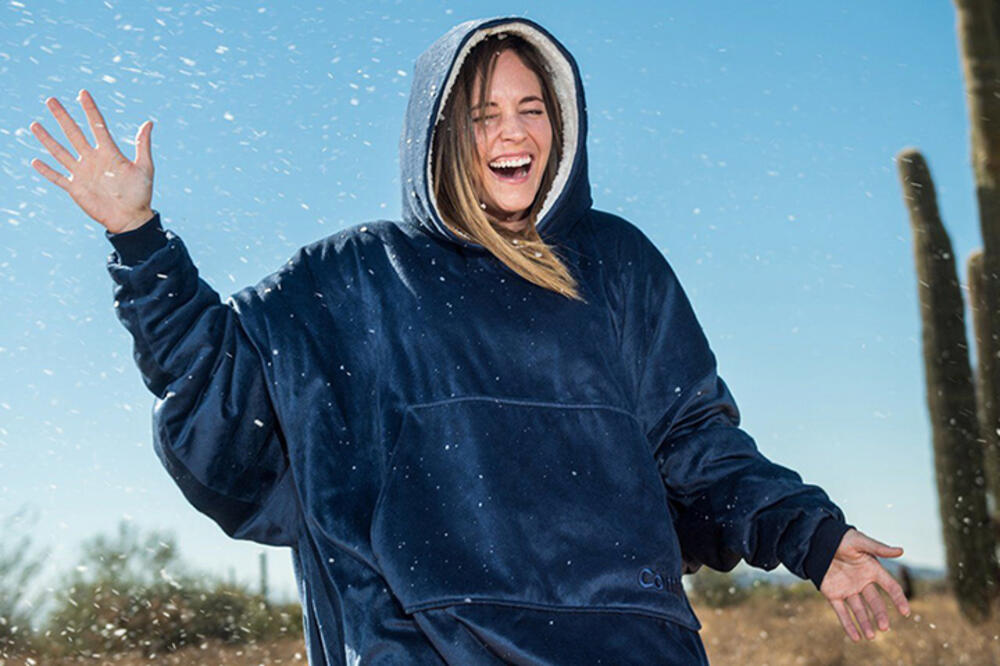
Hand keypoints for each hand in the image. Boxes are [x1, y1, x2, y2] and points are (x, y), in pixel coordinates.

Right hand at [29, 89, 154, 232]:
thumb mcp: (144, 168)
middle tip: (51, 100)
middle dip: (63, 117)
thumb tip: (149, 122)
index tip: (83, 93)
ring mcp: (83, 173)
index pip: (97, 126)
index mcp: (109, 153)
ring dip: (48, 139)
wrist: (132, 218)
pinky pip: (58, 177)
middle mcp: (93, 159)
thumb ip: (142, 145)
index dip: (90, 110)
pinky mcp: (76, 188)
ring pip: (61, 152)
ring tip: (35, 125)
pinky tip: (35, 161)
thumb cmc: (140, 194)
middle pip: (74, 134)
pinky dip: (46, 171)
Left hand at [820, 527, 910, 641]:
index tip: (905, 611)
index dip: (898, 598)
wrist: (817, 540)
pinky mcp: (833, 594)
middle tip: (884, 627)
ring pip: (859, 610)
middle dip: (880, 615)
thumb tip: (901, 550)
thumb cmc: (841, 538)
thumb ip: (878, 548)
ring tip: (871, 637)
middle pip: (875, 602)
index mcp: (872, 570)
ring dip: (865, 623)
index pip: (890, 586)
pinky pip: (842, 611)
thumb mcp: (859, 542)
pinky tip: (855, 638)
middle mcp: (862, 582)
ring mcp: (848, 589)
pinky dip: (848, 624)